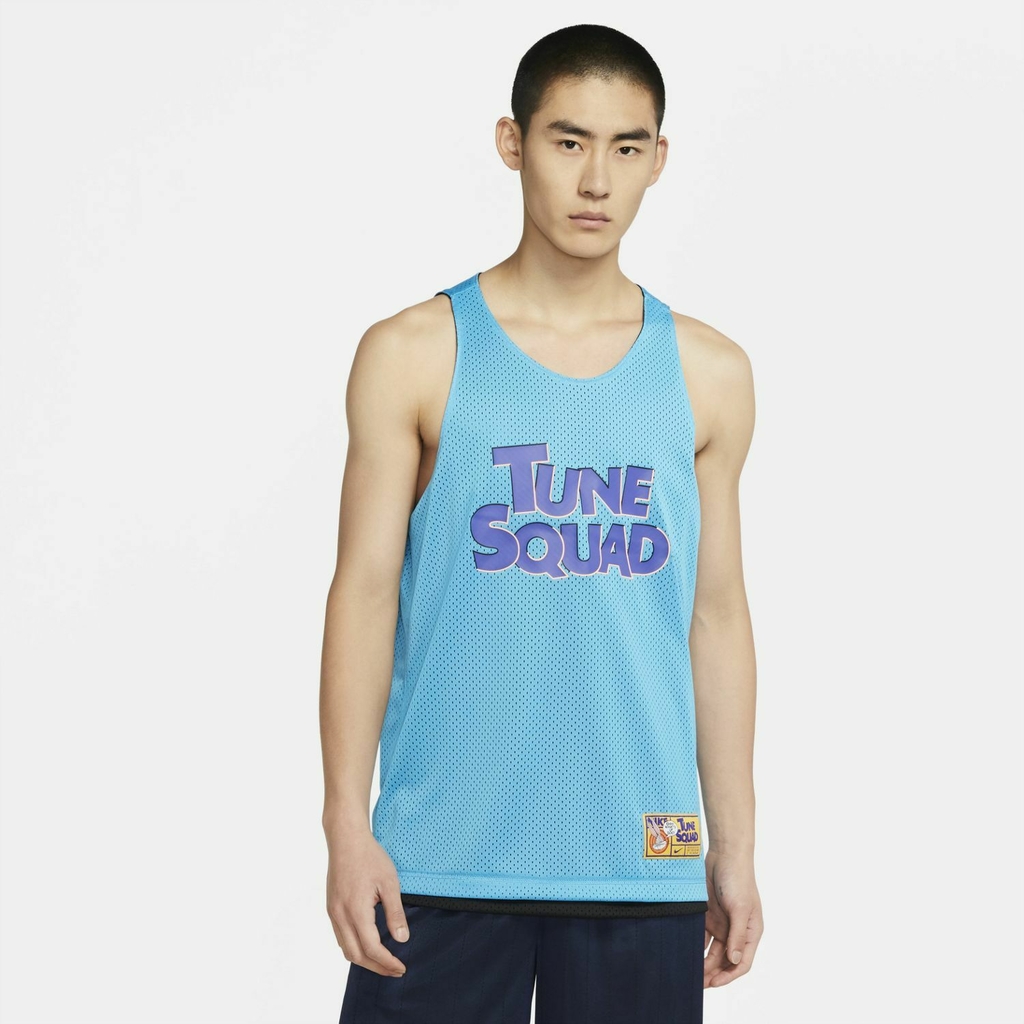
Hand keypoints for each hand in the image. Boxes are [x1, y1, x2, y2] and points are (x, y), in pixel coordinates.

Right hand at [325, 822, 410, 977]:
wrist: (346, 839)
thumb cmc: (369, 857)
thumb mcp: (389, 882)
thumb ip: (395, 913)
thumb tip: (402, 939)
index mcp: (356, 911)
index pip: (372, 948)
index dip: (387, 962)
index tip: (401, 968)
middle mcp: (340, 916)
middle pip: (356, 955)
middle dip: (376, 967)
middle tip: (394, 970)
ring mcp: (333, 912)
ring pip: (346, 948)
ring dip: (364, 959)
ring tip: (383, 960)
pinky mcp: (331, 907)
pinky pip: (340, 936)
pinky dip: (354, 947)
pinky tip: (367, 943)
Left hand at [703, 847, 762, 987]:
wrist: (723, 854)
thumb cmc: (738, 878)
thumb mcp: (739, 908)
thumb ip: (737, 934)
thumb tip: (735, 959)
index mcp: (750, 932)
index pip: (742, 962)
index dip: (729, 975)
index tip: (714, 982)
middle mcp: (736, 931)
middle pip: (725, 960)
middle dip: (713, 973)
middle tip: (697, 983)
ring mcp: (722, 924)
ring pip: (712, 951)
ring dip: (703, 962)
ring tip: (689, 972)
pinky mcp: (708, 915)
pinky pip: (701, 935)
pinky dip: (694, 945)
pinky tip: (685, 951)